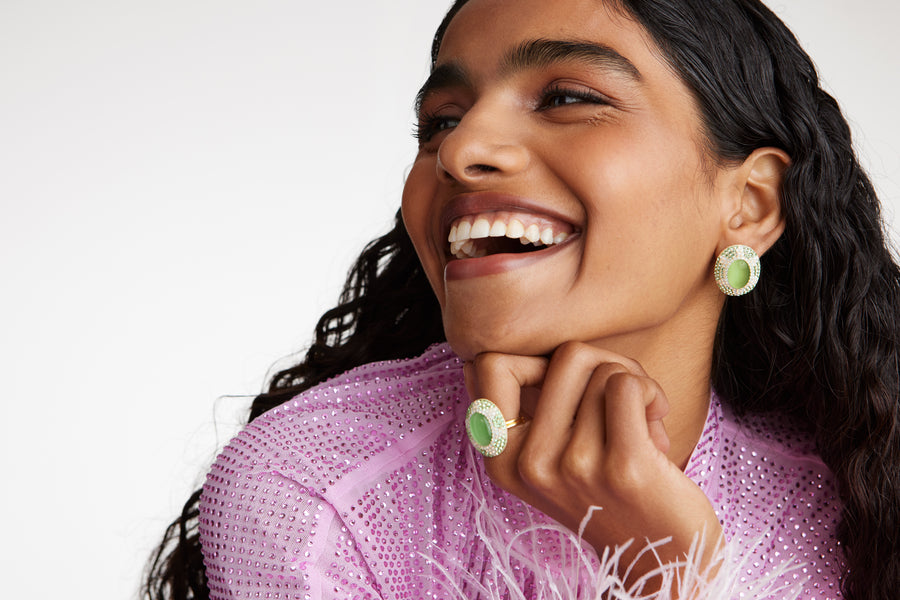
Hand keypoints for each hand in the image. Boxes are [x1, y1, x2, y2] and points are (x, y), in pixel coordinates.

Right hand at [464, 341, 722, 589]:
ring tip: (639, 421)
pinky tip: (656, 425)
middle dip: (606, 363)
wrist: (659, 556)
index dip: (536, 358)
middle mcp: (529, 464)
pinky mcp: (622, 467)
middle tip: (622, 398)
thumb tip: (527, 335)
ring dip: (636, 384)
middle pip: (566, 354)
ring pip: (605, 368)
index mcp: (501, 458)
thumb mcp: (549, 454)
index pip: (490, 364)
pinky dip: (651, 393)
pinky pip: (629, 385)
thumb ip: (530, 402)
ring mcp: (573, 467)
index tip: (568, 387)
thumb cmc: (609, 487)